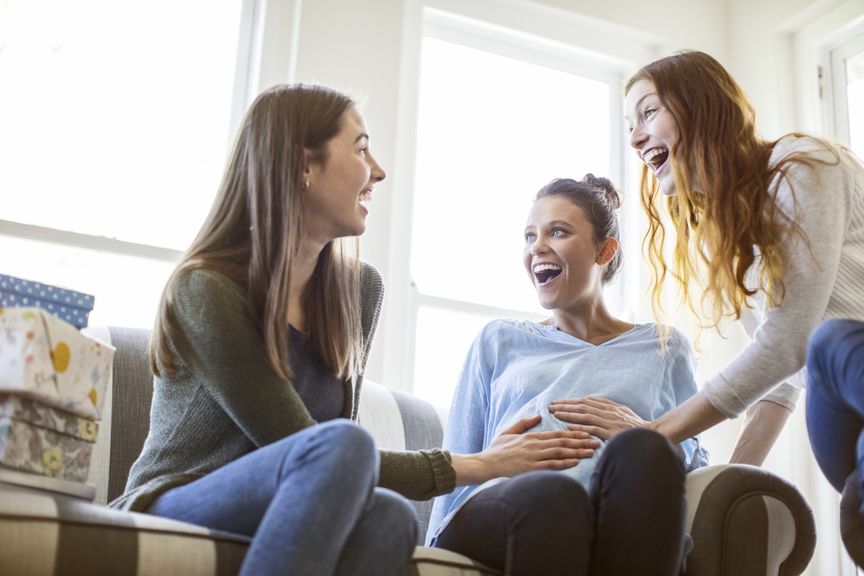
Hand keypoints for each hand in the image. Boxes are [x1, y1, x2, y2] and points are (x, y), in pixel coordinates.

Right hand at [471, 415, 599, 481]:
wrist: (485, 464)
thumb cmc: (496, 450)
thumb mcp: (508, 431)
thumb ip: (524, 423)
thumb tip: (537, 414)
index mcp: (531, 436)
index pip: (557, 433)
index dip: (574, 433)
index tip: (588, 432)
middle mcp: (534, 445)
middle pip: (562, 441)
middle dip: (581, 440)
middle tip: (597, 440)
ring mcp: (533, 457)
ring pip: (560, 451)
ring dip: (578, 450)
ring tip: (592, 451)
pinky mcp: (530, 468)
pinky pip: (551, 464)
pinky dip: (564, 462)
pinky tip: (576, 460)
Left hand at [548, 397, 648, 439]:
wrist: (652, 434)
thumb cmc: (636, 425)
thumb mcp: (622, 411)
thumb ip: (607, 407)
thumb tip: (592, 403)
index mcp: (610, 406)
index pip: (586, 401)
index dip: (571, 401)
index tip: (558, 402)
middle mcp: (608, 411)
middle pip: (582, 406)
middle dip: (565, 405)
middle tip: (551, 406)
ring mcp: (610, 421)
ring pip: (584, 415)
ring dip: (568, 414)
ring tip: (555, 413)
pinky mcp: (611, 432)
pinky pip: (592, 428)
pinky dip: (579, 427)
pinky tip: (568, 427)